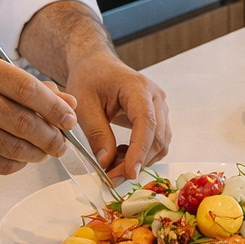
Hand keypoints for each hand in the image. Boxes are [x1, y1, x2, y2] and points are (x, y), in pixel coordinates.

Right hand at [0, 52, 77, 174]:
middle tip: (62, 142)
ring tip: (45, 152)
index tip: (70, 118)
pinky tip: (21, 158)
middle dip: (51, 136)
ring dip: (37, 153)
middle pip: (24, 121)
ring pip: (13, 147)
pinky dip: (16, 164)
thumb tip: (67, 102)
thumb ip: (26, 86)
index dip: (55, 107)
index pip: (27, 88)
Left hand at [64, 51, 170, 179]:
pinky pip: (157, 141)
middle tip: (111, 178)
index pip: (146, 122)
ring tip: (113, 165)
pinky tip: (120, 154)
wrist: (96, 65)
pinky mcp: (157, 116)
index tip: (129, 173)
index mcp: (138, 88)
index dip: (139, 150)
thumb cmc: (90, 77)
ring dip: (140, 160)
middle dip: (136, 162)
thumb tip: (106, 162)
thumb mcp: (84, 104)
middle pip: (157, 137)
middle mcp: (155, 96)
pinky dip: (141, 154)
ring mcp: (160, 106)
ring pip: (160, 143)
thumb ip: (96, 133)